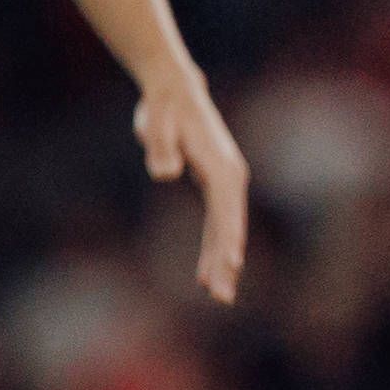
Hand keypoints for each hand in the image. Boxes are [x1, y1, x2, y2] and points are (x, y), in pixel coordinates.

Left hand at [139, 75, 248, 304]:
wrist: (173, 91)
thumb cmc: (163, 108)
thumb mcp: (157, 124)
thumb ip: (160, 148)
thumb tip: (166, 174)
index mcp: (223, 169)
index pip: (226, 213)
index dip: (227, 241)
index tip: (230, 267)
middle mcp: (232, 179)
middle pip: (230, 228)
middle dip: (225, 264)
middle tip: (220, 298)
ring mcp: (225, 183)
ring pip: (225, 230)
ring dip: (221, 261)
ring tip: (217, 294)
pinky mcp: (215, 185)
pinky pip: (217, 223)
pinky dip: (215, 246)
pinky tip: (209, 270)